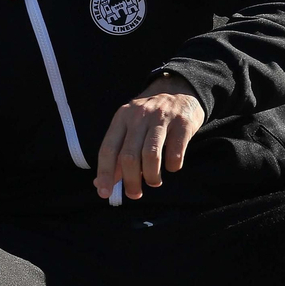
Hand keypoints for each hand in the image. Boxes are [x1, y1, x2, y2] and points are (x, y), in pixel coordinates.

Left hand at [94, 75, 204, 202]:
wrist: (180, 91)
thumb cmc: (149, 118)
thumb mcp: (129, 128)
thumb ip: (116, 154)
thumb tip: (101, 183)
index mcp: (121, 118)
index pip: (108, 149)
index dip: (105, 173)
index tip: (104, 193)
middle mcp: (139, 116)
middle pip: (129, 155)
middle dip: (130, 181)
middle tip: (134, 194)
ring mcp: (161, 118)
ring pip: (150, 154)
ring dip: (151, 176)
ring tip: (153, 182)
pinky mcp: (183, 123)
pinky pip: (176, 152)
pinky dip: (173, 166)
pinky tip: (172, 167)